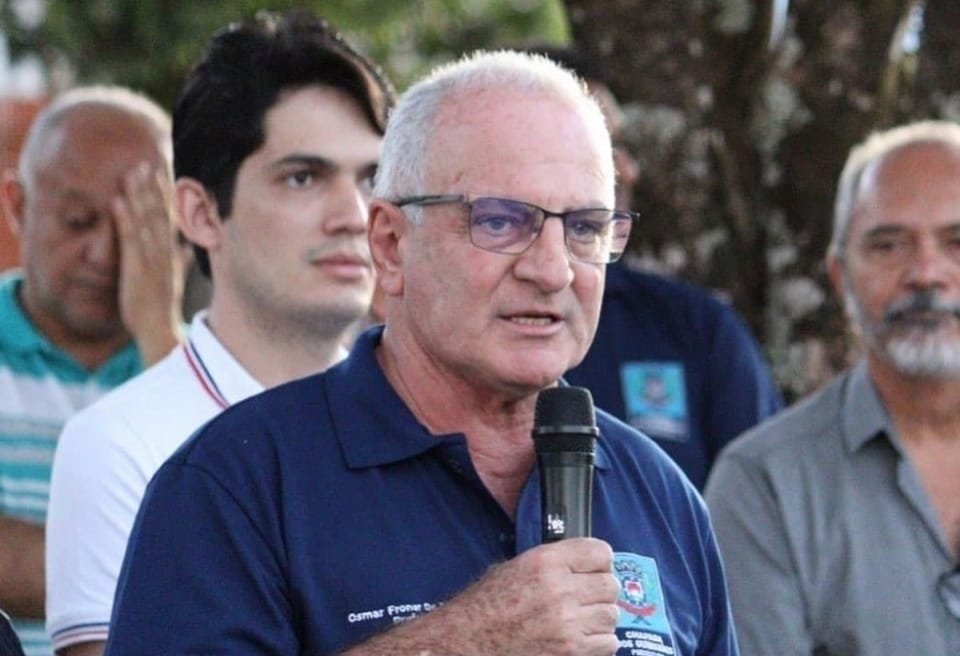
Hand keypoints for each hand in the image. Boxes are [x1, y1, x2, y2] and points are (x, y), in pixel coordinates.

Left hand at [113, 162, 183, 364]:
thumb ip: (181, 262)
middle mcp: (164, 253)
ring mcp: (151, 259)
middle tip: (148, 161)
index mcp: (171, 254)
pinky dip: (125, 218)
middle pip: (161, 213)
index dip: (167, 195)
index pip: (171, 219)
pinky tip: (118, 200)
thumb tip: (188, 249)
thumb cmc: (162, 308)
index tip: (163, 173)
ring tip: (133, 171)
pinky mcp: (136, 268)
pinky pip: (130, 238)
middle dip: (154, 187)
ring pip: (146, 221)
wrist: (159, 331)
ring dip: (140, 195)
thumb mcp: (173, 281)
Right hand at [353, 538, 620, 655]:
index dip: (599, 561)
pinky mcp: (572, 652)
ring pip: (612, 614)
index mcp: (545, 562)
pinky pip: (608, 642)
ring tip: (579, 620)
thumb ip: (553, 562)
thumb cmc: (486, 606)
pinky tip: (578, 639)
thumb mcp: (514, 568)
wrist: (468, 642)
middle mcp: (560, 590)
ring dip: (599, 618)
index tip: (593, 569)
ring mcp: (568, 624)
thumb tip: (585, 565)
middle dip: (601, 591)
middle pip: (611, 584)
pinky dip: (598, 642)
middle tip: (586, 597)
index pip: (600, 552)